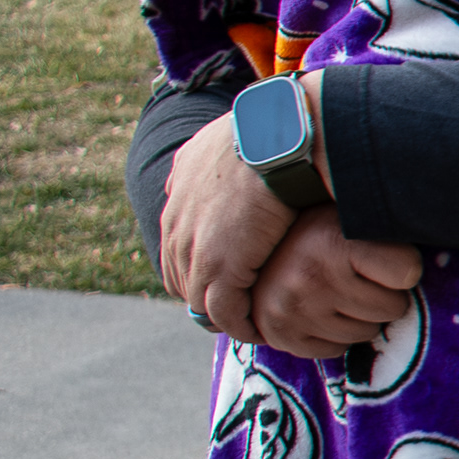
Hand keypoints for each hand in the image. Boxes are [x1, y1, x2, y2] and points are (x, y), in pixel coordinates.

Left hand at [160, 113, 301, 335]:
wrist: (279, 139)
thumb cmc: (276, 129)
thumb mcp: (237, 135)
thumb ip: (229, 153)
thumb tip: (248, 152)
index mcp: (181, 188)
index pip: (180, 238)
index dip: (202, 258)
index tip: (229, 270)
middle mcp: (179, 220)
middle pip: (182, 271)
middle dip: (206, 291)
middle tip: (236, 306)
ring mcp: (196, 248)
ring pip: (201, 296)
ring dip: (224, 314)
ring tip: (252, 323)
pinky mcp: (221, 269)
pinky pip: (225, 311)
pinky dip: (241, 324)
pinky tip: (261, 328)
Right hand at [243, 208, 422, 359]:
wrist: (257, 247)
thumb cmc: (323, 229)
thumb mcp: (355, 214)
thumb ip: (388, 228)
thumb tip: (438, 227)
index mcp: (336, 241)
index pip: (408, 272)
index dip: (403, 267)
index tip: (389, 259)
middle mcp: (310, 276)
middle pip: (392, 308)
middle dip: (384, 295)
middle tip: (362, 278)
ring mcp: (292, 309)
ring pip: (367, 333)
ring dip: (362, 318)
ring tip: (341, 292)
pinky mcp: (280, 334)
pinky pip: (337, 350)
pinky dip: (336, 336)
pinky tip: (322, 312)